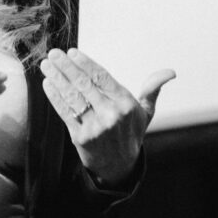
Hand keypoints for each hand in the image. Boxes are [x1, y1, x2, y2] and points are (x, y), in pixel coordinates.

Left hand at [41, 48, 175, 185]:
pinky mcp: (80, 138)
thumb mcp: (145, 111)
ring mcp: (94, 127)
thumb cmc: (131, 132)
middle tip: (54, 54)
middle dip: (66, 67)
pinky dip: (55, 97)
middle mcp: (111, 115)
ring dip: (57, 79)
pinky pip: (65, 113)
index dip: (86, 64)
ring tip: (47, 65)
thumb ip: (152, 88)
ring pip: (72, 97)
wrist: (120, 166)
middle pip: (84, 85)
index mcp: (126, 104)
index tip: (72, 52)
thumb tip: (170, 72)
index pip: (102, 78)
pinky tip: (48, 84)